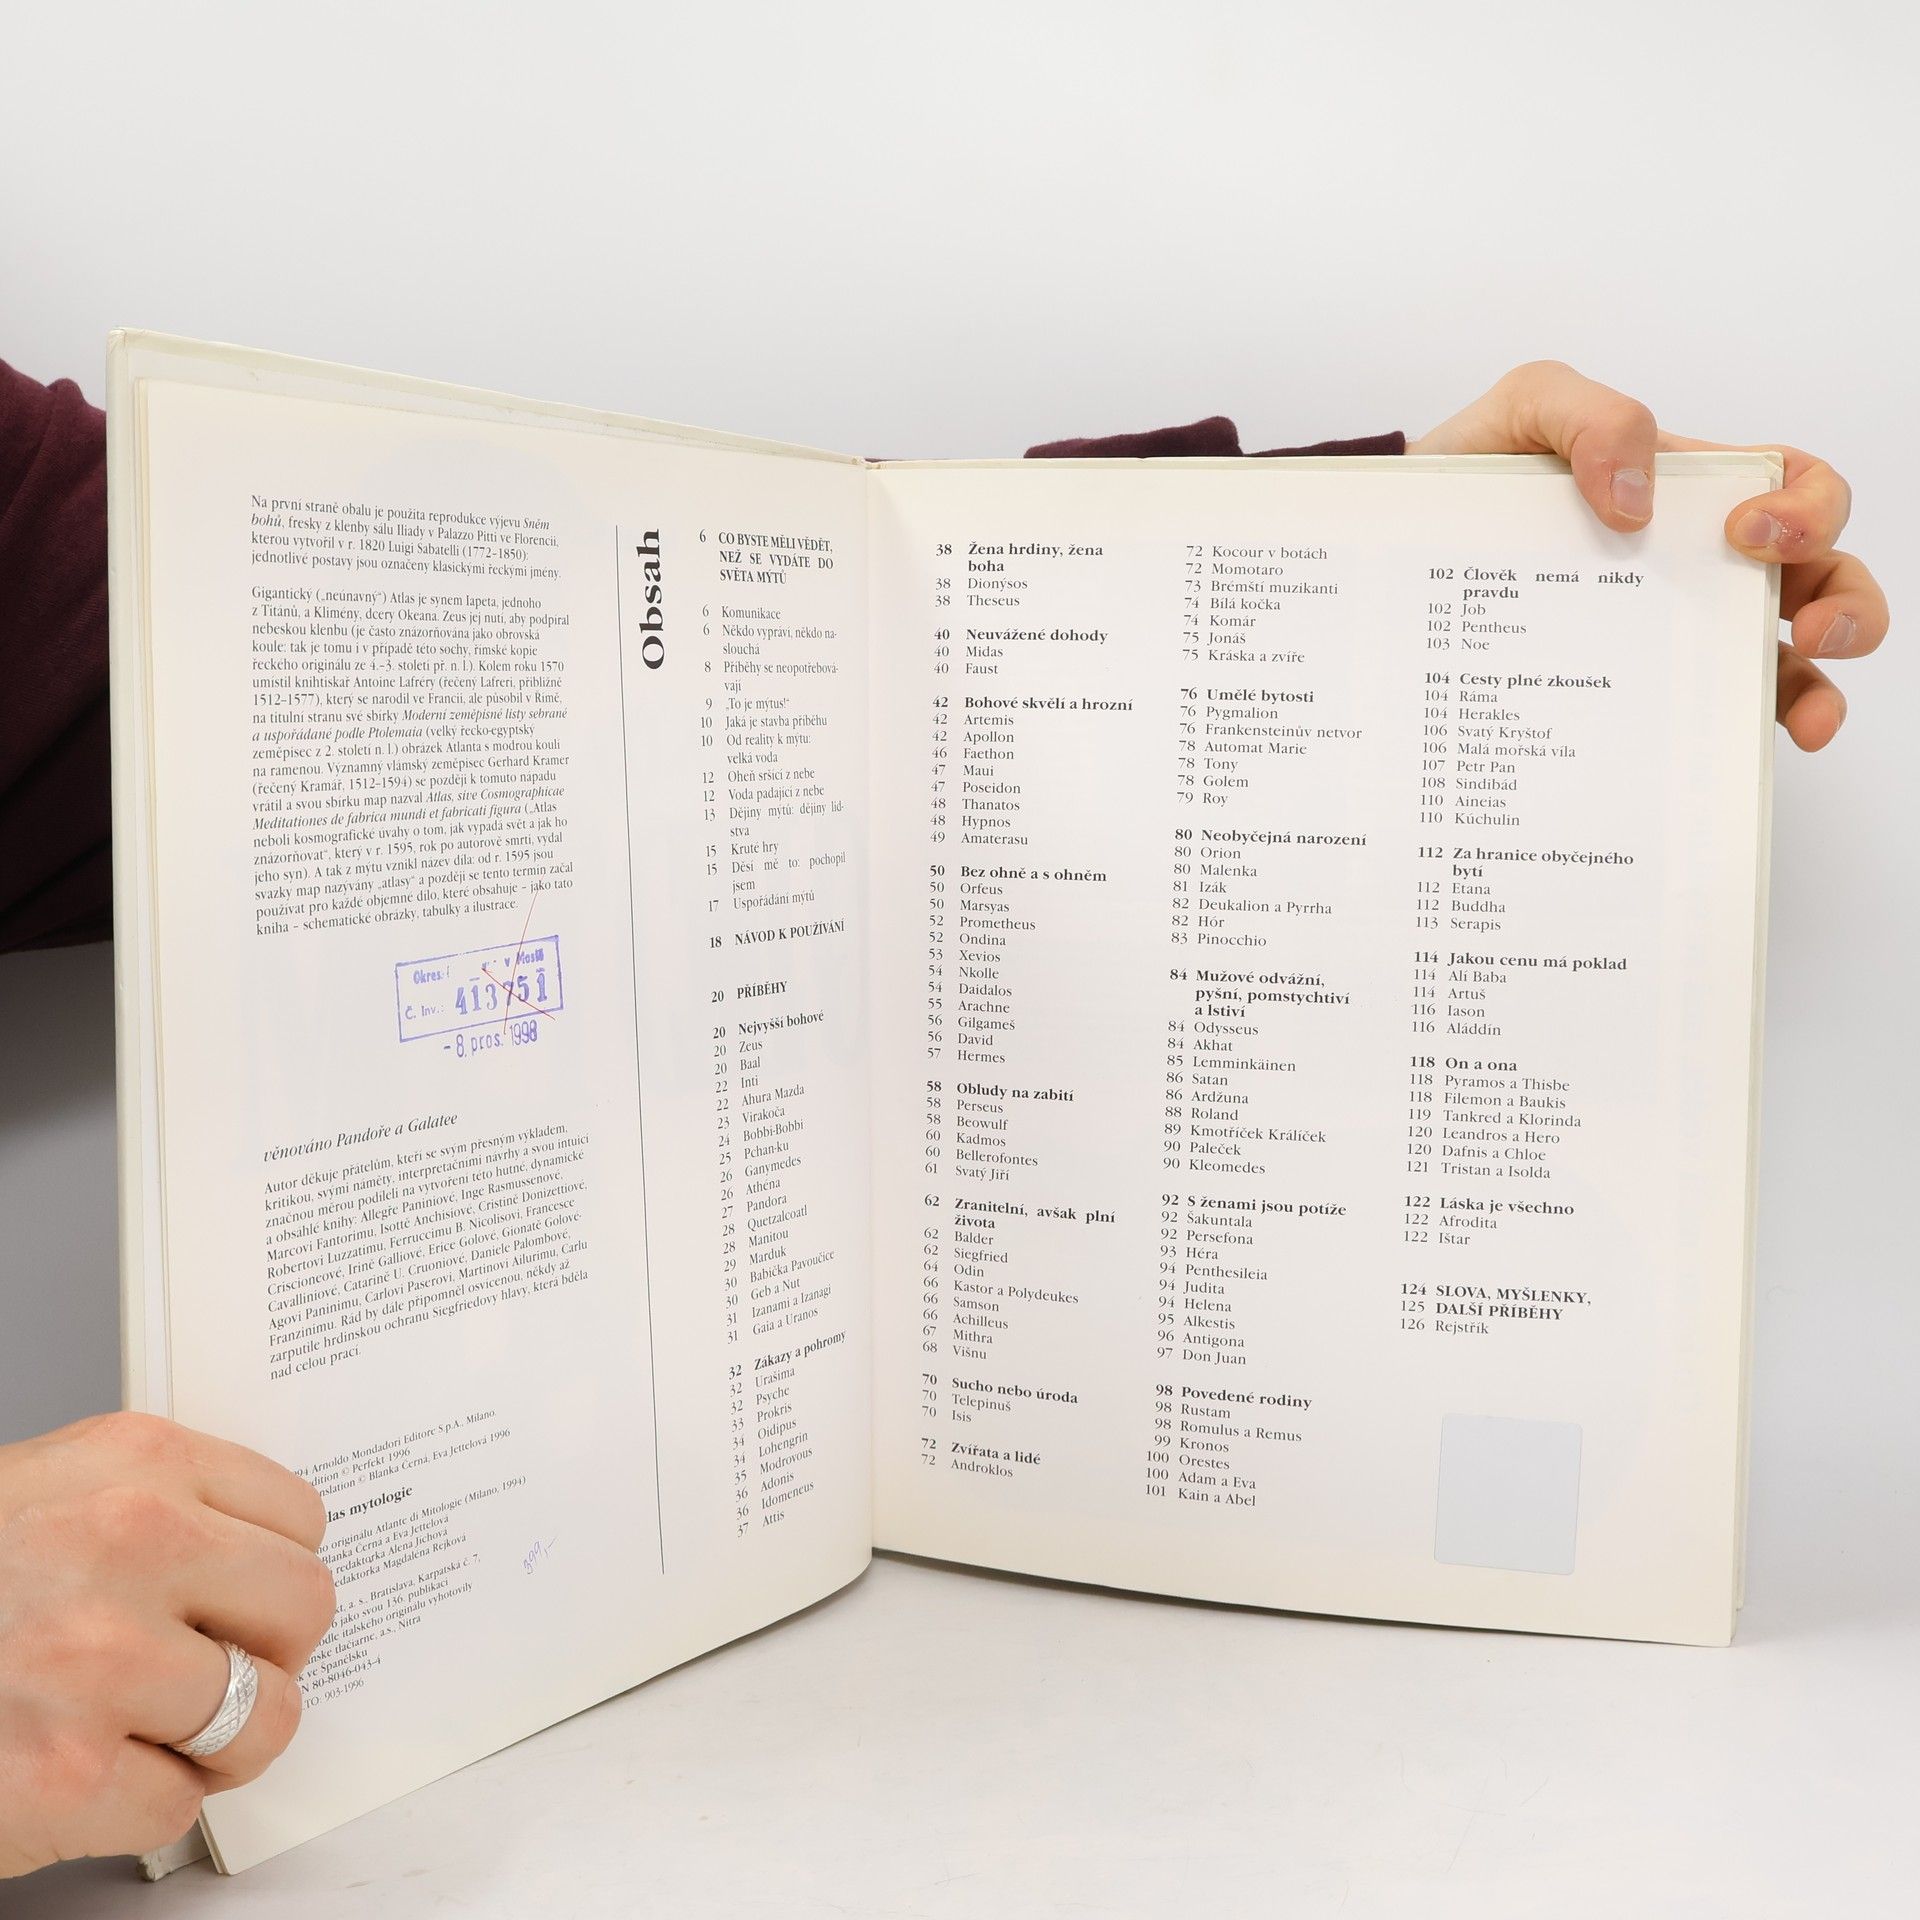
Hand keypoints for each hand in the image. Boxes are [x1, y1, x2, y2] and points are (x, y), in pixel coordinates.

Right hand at [0, 1412, 334, 1876]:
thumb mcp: (48, 1494)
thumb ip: (157, 1509)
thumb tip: (260, 1560)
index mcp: (136, 1464)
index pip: (299, 1517)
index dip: (270, 1576)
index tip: (242, 1602)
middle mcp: (129, 1543)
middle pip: (304, 1609)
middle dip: (264, 1656)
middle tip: (207, 1675)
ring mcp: (98, 1661)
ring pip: (263, 1716)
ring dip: (214, 1743)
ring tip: (145, 1731)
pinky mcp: (64, 1774)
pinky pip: (179, 1805)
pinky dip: (135, 1809)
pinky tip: (79, 1775)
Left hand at [1409, 361, 1887, 750]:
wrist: (1404, 538)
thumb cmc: (1475, 469)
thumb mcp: (1528, 407)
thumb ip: (1593, 418)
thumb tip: (1635, 500)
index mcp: (1695, 490)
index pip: (1797, 488)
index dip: (1808, 508)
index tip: (1749, 533)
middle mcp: (1698, 565)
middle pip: (1821, 580)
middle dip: (1847, 605)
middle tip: (1810, 631)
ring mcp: (1667, 633)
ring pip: (1784, 666)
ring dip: (1816, 692)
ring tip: (1809, 721)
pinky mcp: (1627, 691)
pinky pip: (1699, 725)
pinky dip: (1733, 744)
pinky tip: (1727, 762)